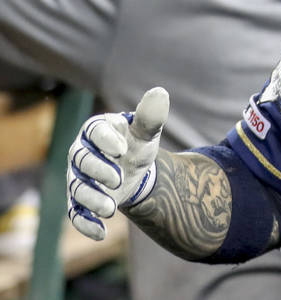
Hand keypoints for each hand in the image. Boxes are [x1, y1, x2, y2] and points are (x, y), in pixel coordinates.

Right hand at [67, 87, 168, 240]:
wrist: (134, 169)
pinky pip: (75, 213)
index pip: (93, 131)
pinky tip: (101, 233)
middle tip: (118, 179)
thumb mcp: (147, 133)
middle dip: (98, 170)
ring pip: (77, 188)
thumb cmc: (138, 144)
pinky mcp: (80, 201)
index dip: (105, 139)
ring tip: (111, 209)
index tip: (122, 149)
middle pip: (81, 160)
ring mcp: (78, 178)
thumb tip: (160, 92)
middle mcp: (81, 153)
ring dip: (92, 199)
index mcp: (96, 130)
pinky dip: (85, 224)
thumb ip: (151, 116)